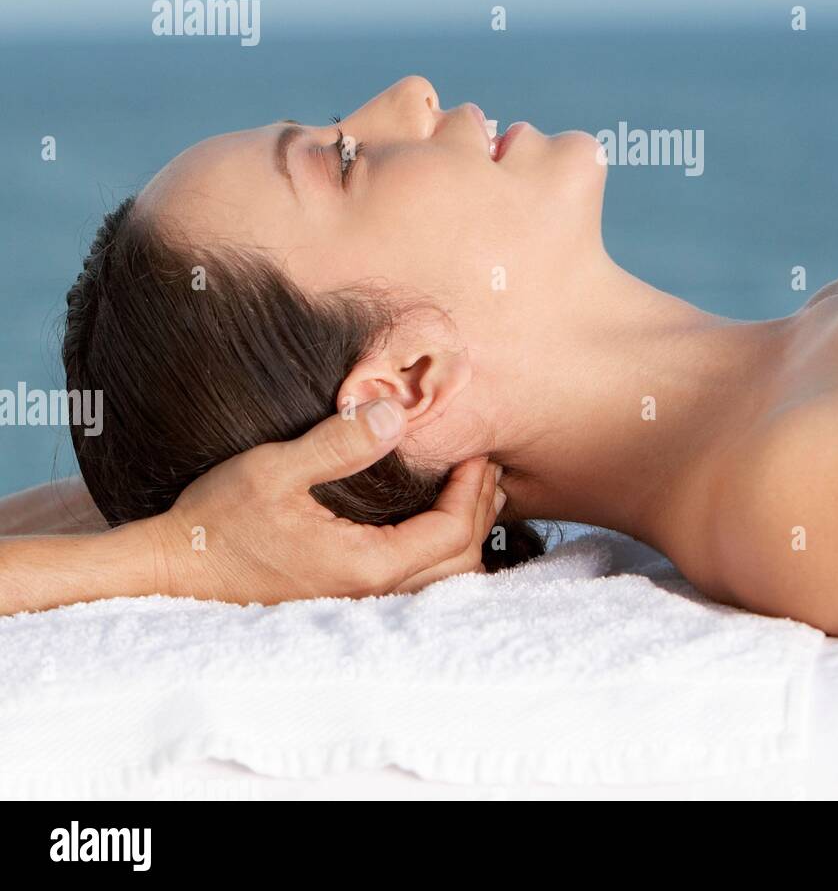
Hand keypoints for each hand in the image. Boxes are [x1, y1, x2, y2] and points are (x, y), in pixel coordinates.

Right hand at [139, 399, 505, 603]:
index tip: (478, 453)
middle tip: (485, 470)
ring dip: (465, 538)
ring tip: (473, 495)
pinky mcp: (343, 601)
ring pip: (440, 583)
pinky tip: (433, 527)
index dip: (473, 491)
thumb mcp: (275, 469)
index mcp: (363, 565)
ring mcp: (356, 604)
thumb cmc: (217, 521)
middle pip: (458, 563)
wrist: (171, 572)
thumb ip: (339, 443)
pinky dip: (440, 557)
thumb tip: (395, 414)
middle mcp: (369, 594)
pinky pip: (415, 588)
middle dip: (479, 513)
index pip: (450, 533)